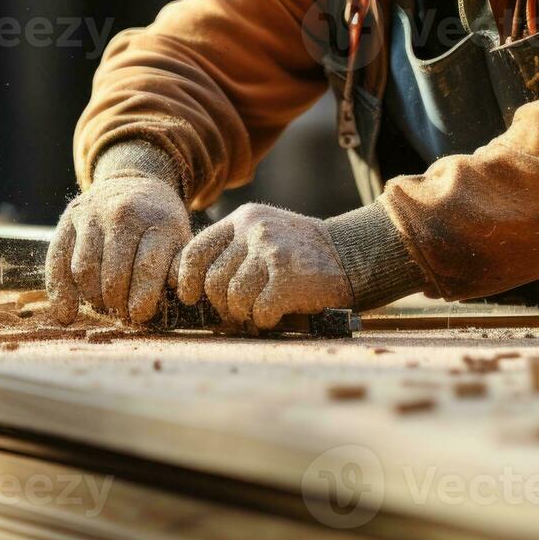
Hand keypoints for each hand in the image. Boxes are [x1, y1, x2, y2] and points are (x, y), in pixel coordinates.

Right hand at [46, 172, 190, 324]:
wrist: (133, 183)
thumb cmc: (159, 224)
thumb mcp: (179, 238)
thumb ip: (180, 267)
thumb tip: (184, 295)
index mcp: (159, 220)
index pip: (147, 268)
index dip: (142, 300)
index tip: (140, 315)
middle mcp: (124, 212)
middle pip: (113, 275)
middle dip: (117, 304)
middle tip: (122, 314)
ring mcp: (93, 213)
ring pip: (84, 271)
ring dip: (93, 299)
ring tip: (105, 305)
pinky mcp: (70, 217)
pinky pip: (57, 260)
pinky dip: (59, 292)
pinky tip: (67, 314)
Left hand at [175, 203, 352, 330]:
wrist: (352, 254)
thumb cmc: (302, 254)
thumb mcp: (265, 235)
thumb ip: (233, 250)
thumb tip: (193, 287)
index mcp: (244, 219)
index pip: (196, 250)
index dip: (187, 279)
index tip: (190, 295)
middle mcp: (255, 230)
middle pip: (213, 281)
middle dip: (223, 304)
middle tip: (241, 310)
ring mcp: (272, 252)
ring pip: (235, 299)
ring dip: (246, 314)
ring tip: (262, 310)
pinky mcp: (289, 278)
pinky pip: (259, 312)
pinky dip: (265, 320)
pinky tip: (278, 313)